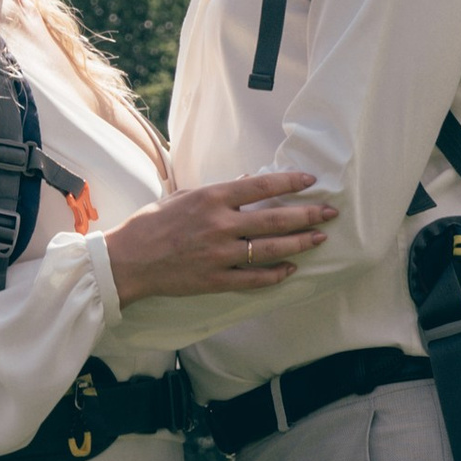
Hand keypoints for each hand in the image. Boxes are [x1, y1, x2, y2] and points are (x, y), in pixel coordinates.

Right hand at [104, 170, 335, 305]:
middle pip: (275, 218)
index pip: (260, 186)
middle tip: (330, 213)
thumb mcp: (184, 196)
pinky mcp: (216, 280)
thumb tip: (247, 180)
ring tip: (319, 238)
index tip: (310, 181)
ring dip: (299, 243)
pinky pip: (254, 279)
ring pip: (271, 248)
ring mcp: (220, 254)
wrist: (130, 259)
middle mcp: (220, 224)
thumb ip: (219, 191)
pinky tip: (291, 268)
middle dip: (307, 215)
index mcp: (211, 198)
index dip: (289, 182)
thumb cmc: (153, 222)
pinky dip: (276, 274)